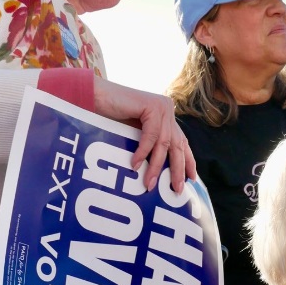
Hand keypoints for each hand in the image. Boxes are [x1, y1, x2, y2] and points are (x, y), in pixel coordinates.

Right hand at [93, 79, 196, 193]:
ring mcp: (161, 107)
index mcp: (166, 116)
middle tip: (177, 189)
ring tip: (149, 184)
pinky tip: (135, 165)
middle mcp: (167, 110)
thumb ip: (149, 145)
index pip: (181, 142)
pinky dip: (143, 152)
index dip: (188, 161)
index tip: (192, 179)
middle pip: (177, 145)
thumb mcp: (135, 134)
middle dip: (178, 169)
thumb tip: (158, 173)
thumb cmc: (109, 117)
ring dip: (155, 166)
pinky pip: (150, 136)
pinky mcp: (151, 106)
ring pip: (164, 143)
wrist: (93, 96)